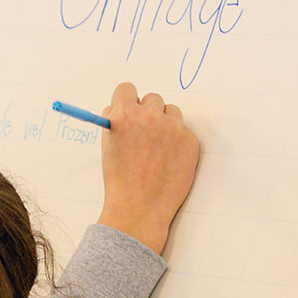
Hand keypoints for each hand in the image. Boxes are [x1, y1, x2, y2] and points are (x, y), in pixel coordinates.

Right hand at [96, 82, 199, 254]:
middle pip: (151, 98)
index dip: (125, 100)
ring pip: (171, 111)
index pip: (126, 89)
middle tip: (142, 133)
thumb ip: (114, 122)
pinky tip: (167, 160)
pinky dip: (177, 142)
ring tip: (156, 147)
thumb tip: (119, 107)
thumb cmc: (120, 180)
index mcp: (124, 116)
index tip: (127, 109)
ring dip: (164, 123)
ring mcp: (173, 128)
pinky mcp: (190, 141)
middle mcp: (149, 117)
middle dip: (147, 112)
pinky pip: (183, 131)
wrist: (140, 208)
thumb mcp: (107, 146)